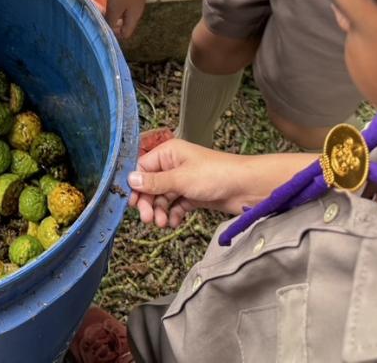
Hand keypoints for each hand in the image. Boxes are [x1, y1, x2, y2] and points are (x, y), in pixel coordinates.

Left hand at [105, 0, 149, 39]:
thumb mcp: (114, 7)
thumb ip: (111, 20)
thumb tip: (109, 31)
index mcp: (133, 18)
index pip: (126, 34)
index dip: (115, 34)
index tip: (103, 26)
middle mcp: (137, 11)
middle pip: (125, 23)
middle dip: (112, 22)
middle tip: (100, 15)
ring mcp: (137, 0)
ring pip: (124, 12)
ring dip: (114, 11)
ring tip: (103, 5)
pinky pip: (125, 2)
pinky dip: (117, 2)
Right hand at [129, 139, 259, 227]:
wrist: (246, 187)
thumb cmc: (216, 175)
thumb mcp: (181, 179)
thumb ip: (155, 182)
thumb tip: (130, 179)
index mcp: (169, 153)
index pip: (142, 168)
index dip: (136, 186)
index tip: (131, 203)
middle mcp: (174, 165)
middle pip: (151, 185)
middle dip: (148, 202)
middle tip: (148, 219)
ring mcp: (183, 180)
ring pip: (162, 197)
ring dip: (160, 211)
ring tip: (162, 224)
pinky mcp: (193, 194)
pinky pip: (175, 205)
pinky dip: (173, 214)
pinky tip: (174, 222)